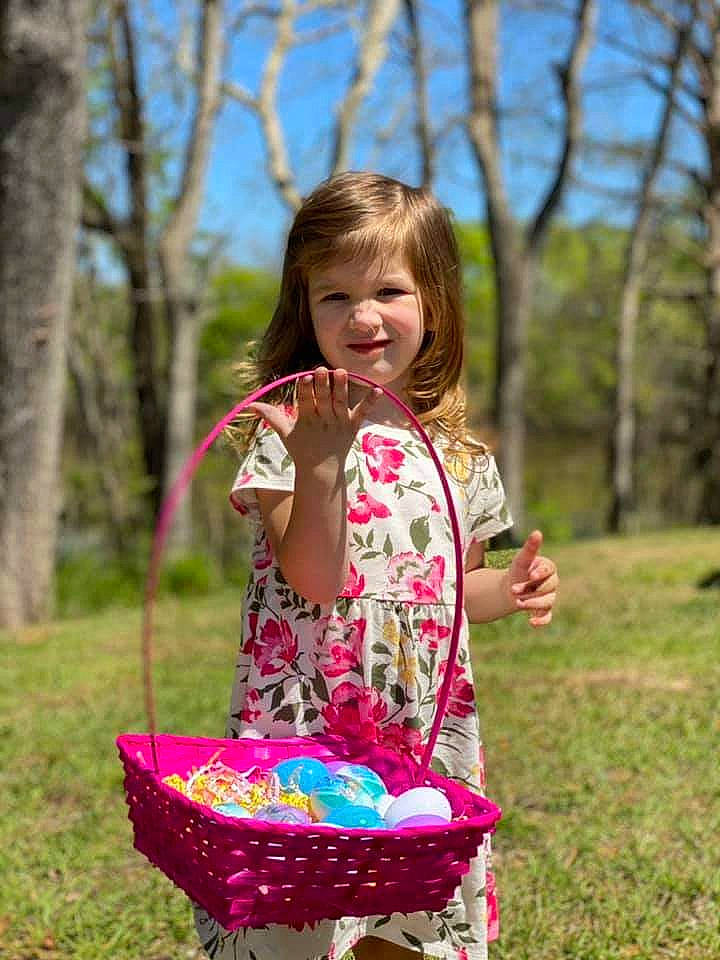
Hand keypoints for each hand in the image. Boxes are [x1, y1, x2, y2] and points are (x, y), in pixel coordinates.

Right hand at [248, 367, 379, 476]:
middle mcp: (324, 420)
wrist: (322, 472)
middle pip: (323, 400)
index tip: (305, 377)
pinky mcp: (353, 426)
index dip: (305, 390)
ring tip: (342, 372)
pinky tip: (377, 390)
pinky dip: (370, 403)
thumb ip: (270, 416)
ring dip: (342, 388)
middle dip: (322, 385)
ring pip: (341, 402)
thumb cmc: (302, 449)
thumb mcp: (284, 433)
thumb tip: (251, 405)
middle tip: (322, 369)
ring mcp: (339, 423)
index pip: (305, 402)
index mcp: (307, 420)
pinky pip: (362, 413)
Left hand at [507, 530, 557, 627]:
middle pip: (548, 586)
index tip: (530, 574)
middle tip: (513, 590)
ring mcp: (549, 598)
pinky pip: (547, 617)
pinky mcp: (544, 611)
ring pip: (547, 602)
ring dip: (533, 603)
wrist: (511, 589)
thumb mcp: (521, 559)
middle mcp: (552, 583)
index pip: (550, 569)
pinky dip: (541, 620)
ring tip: (517, 603)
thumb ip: (530, 548)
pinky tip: (531, 622)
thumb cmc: (518, 571)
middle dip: (531, 588)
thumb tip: (537, 532)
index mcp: (548, 568)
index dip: (541, 572)